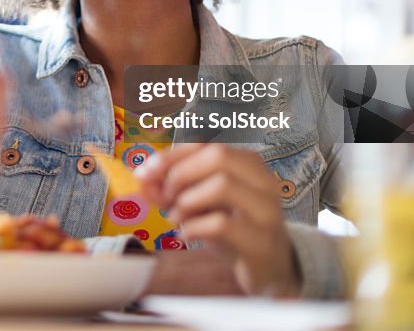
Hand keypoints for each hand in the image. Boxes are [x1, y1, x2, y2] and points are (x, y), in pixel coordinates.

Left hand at [138, 144, 300, 296]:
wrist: (272, 269)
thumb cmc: (234, 229)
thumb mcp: (201, 205)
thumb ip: (171, 190)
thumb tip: (142, 179)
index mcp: (248, 164)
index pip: (205, 144)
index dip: (171, 155)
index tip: (145, 172)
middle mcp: (263, 181)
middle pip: (217, 156)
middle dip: (181, 174)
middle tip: (166, 197)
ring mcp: (266, 211)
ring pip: (222, 185)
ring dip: (187, 201)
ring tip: (176, 217)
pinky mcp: (261, 241)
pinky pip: (221, 224)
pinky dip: (193, 227)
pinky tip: (186, 234)